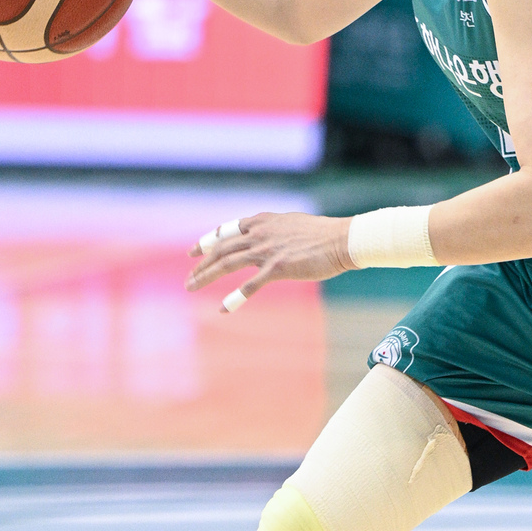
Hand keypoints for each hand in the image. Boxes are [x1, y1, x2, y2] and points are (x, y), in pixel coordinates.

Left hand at [186, 211, 353, 309]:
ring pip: (228, 263)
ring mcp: (267, 251)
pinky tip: (223, 308)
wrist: (342, 240)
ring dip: (206, 275)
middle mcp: (260, 234)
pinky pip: (250, 285)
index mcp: (262, 222)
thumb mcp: (291, 224)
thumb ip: (273, 230)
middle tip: (189, 278)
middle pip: (222, 248)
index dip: (207, 241)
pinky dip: (234, 297)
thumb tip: (265, 235)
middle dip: (201, 264)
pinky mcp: (278, 268)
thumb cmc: (323, 234)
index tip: (194, 251)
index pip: (227, 231)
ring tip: (190, 287)